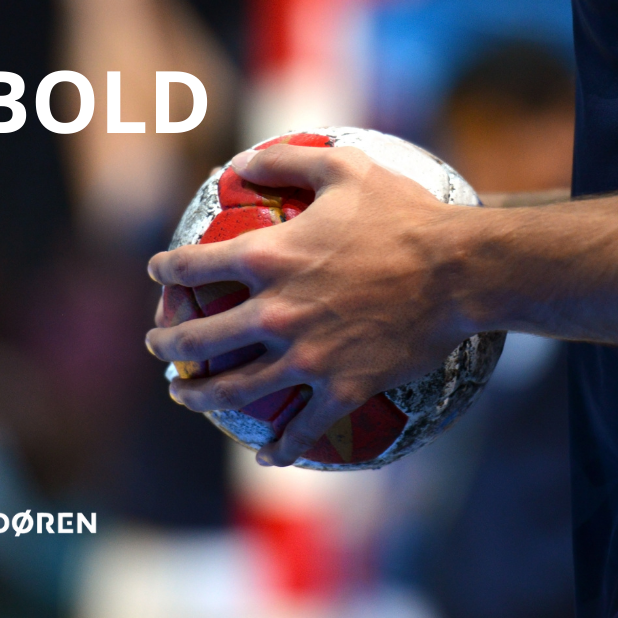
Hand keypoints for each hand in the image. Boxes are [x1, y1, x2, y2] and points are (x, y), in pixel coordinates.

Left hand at [146, 144, 485, 465]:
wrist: (460, 271)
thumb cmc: (404, 214)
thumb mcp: (344, 168)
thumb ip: (285, 160)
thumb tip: (240, 160)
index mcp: (268, 257)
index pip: (194, 266)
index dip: (166, 270)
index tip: (158, 274)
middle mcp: (275, 312)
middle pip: (199, 338)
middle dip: (166, 345)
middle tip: (157, 347)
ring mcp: (307, 356)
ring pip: (234, 390)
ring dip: (198, 397)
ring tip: (184, 397)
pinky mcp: (342, 388)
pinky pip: (303, 428)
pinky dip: (281, 448)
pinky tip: (267, 458)